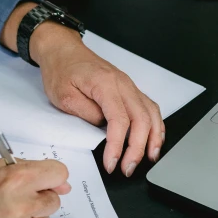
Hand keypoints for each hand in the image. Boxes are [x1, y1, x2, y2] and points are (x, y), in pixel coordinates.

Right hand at [0, 158, 69, 217]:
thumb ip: (30, 169)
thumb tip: (63, 184)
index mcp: (18, 179)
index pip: (60, 173)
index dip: (52, 176)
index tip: (45, 180)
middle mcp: (22, 205)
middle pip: (55, 200)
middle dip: (41, 197)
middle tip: (18, 198)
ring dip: (31, 216)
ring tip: (5, 213)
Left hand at [31, 23, 164, 177]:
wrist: (62, 50)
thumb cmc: (61, 69)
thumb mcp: (63, 96)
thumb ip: (86, 114)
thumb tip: (103, 129)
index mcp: (105, 84)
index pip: (120, 120)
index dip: (118, 146)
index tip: (112, 163)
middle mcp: (122, 84)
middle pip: (141, 119)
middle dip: (137, 148)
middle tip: (128, 168)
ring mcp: (128, 85)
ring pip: (151, 113)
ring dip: (153, 137)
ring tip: (149, 158)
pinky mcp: (128, 89)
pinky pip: (149, 107)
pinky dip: (156, 125)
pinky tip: (154, 138)